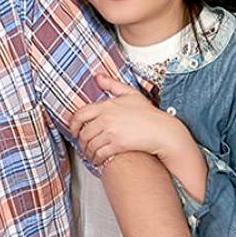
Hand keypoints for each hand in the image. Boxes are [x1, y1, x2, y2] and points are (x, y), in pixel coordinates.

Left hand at [68, 74, 187, 165]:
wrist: (162, 131)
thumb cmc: (148, 113)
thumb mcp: (130, 94)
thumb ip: (112, 84)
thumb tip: (97, 76)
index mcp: (106, 106)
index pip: (80, 114)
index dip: (72, 125)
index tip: (73, 131)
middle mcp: (106, 118)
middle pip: (83, 133)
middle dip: (81, 142)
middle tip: (84, 146)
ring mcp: (111, 132)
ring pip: (90, 145)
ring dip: (87, 152)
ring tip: (90, 155)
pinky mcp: (117, 145)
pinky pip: (99, 154)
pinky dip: (96, 159)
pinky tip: (98, 160)